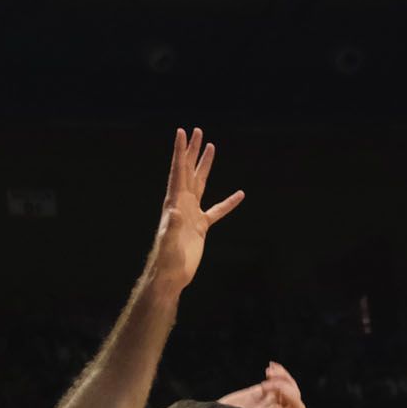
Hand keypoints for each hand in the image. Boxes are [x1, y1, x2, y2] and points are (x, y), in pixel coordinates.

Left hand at [150, 127, 242, 291]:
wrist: (171, 276)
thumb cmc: (167, 260)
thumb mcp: (170, 242)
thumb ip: (173, 226)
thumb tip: (176, 210)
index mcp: (174, 202)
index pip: (178, 171)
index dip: (180, 152)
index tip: (182, 132)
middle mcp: (182, 204)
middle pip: (188, 171)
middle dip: (192, 151)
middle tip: (197, 130)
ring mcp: (192, 214)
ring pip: (200, 183)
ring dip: (205, 165)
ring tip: (211, 147)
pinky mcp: (200, 227)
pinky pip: (217, 210)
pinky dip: (228, 202)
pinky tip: (239, 194)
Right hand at [216, 361, 306, 407]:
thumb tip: (278, 407)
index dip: (290, 398)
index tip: (271, 394)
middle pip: (295, 396)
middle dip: (284, 385)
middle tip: (265, 383)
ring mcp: (271, 402)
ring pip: (289, 386)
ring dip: (282, 376)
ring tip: (268, 371)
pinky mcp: (262, 393)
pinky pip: (277, 381)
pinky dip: (277, 372)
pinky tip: (269, 367)